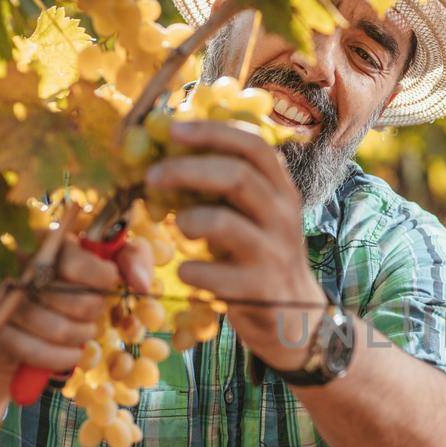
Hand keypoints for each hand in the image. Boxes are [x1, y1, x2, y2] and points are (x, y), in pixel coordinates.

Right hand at [0, 234, 154, 377]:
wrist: (33, 324)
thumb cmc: (79, 288)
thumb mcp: (110, 266)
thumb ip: (133, 261)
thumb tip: (140, 284)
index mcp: (48, 242)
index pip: (74, 261)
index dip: (100, 279)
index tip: (109, 283)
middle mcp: (19, 265)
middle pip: (70, 297)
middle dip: (92, 311)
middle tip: (92, 312)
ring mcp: (3, 297)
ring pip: (56, 328)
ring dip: (80, 336)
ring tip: (84, 332)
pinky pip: (32, 350)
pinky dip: (60, 358)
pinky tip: (72, 354)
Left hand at [145, 120, 325, 370]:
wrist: (295, 317)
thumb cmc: (262, 256)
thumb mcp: (258, 216)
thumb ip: (230, 188)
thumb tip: (173, 151)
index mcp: (283, 191)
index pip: (255, 146)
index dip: (213, 133)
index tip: (174, 129)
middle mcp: (284, 217)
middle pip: (237, 177)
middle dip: (186, 170)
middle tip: (151, 176)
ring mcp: (273, 255)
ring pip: (224, 223)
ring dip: (188, 220)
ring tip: (180, 227)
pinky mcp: (259, 291)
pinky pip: (212, 275)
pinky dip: (189, 271)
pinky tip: (187, 273)